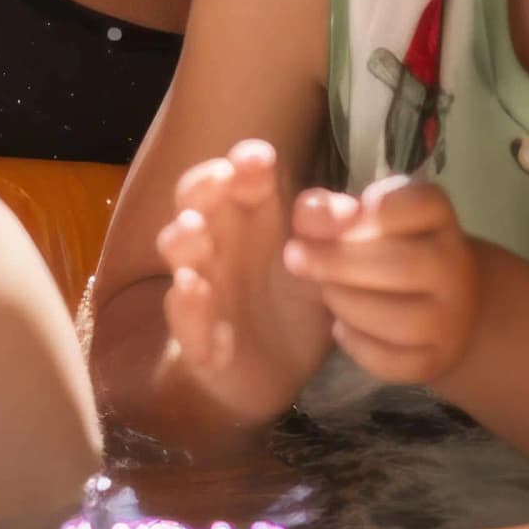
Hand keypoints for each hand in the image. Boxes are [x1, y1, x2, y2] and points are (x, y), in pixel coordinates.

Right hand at [155, 140, 337, 422]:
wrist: (274, 370)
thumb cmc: (296, 302)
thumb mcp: (325, 265)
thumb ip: (333, 235)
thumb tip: (351, 210)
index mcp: (249, 220)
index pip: (236, 178)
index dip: (243, 164)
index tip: (261, 158)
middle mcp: (218, 244)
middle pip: (195, 200)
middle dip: (205, 186)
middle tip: (222, 178)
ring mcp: (201, 287)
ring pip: (177, 252)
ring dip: (184, 239)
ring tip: (196, 234)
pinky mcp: (197, 336)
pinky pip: (185, 324)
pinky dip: (191, 315)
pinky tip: (205, 310)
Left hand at [286, 175, 479, 384]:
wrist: (436, 303)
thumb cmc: (384, 248)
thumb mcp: (363, 218)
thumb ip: (332, 210)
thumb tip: (308, 211)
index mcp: (436, 217)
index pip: (420, 203)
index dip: (367, 211)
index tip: (316, 215)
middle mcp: (454, 265)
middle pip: (402, 265)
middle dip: (336, 261)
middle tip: (293, 256)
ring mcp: (451, 317)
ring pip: (400, 320)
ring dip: (346, 303)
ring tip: (324, 291)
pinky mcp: (435, 359)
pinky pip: (392, 360)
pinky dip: (357, 344)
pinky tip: (339, 327)